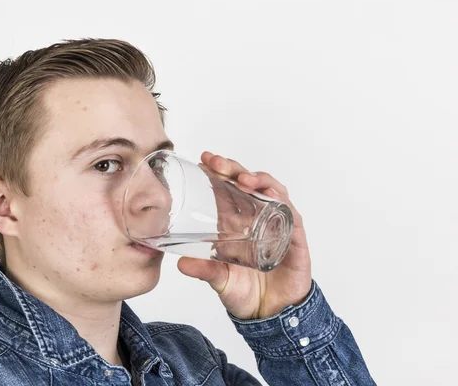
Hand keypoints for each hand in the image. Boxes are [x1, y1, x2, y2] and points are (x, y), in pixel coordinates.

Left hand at [176, 151, 311, 318]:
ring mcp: (278, 224)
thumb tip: (180, 264)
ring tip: (243, 178)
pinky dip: (283, 202)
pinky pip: (292, 214)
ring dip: (259, 179)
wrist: (271, 315)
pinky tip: (272, 196)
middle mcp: (258, 217)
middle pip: (249, 183)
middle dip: (234, 168)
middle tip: (216, 163)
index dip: (218, 171)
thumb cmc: (245, 292)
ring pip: (272, 191)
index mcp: (237, 222)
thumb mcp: (219, 280)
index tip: (203, 160)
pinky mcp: (295, 238)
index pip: (229, 188)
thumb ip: (204, 270)